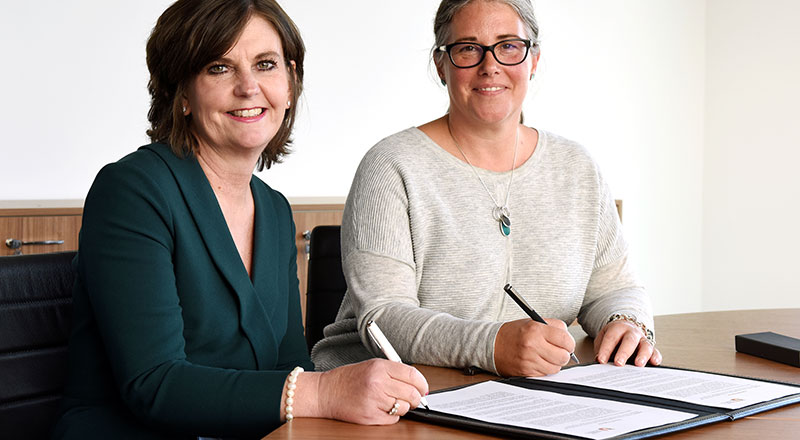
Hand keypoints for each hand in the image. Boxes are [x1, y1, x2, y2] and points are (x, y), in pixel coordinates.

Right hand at [314, 358, 428, 423]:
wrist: (326, 392)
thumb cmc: (348, 379)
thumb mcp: (371, 366)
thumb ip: (394, 372)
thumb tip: (417, 384)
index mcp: (379, 367)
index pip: (413, 375)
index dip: (422, 384)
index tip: (423, 389)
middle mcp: (378, 383)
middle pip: (412, 394)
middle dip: (415, 398)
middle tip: (412, 398)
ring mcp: (374, 401)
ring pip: (404, 408)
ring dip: (401, 407)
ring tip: (388, 401)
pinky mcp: (370, 416)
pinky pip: (393, 419)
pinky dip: (391, 416)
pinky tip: (380, 408)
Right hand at [494, 318, 575, 376]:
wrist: (492, 344)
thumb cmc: (514, 333)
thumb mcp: (533, 322)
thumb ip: (553, 327)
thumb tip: (569, 341)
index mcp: (536, 329)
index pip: (565, 339)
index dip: (569, 343)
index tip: (567, 344)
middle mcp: (532, 345)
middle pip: (563, 356)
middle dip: (563, 355)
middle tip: (557, 351)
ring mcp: (529, 360)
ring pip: (556, 368)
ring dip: (554, 363)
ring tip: (545, 356)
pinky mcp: (526, 371)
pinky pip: (545, 374)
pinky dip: (544, 369)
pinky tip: (537, 362)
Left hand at [594, 320, 661, 366]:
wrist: (625, 329)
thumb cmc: (613, 337)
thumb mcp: (603, 339)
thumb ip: (601, 350)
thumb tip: (598, 362)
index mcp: (617, 328)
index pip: (611, 338)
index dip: (606, 350)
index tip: (601, 360)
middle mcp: (632, 332)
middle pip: (629, 341)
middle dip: (623, 352)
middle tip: (618, 363)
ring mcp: (643, 340)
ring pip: (645, 345)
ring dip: (642, 355)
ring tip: (638, 364)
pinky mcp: (651, 348)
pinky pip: (655, 352)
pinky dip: (655, 358)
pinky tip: (654, 363)